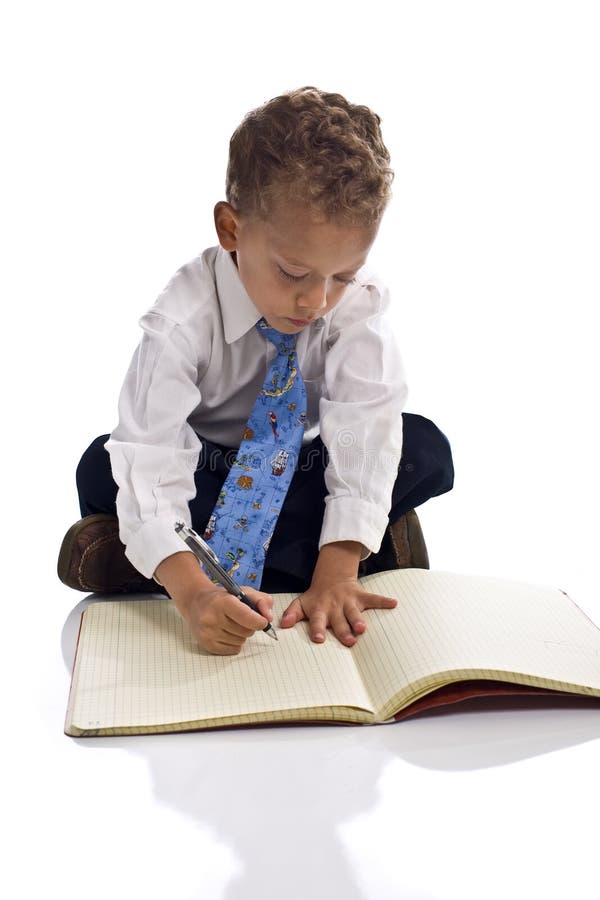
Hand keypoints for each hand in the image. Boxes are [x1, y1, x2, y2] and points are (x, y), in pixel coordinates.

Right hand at [181, 584, 273, 654]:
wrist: (196, 603)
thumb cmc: (223, 598)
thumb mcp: (243, 592)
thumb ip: (261, 600)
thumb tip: (269, 618)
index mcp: (222, 602)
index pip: (248, 617)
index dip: (260, 621)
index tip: (262, 620)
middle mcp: (212, 618)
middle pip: (247, 631)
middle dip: (249, 626)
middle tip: (241, 618)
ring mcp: (208, 633)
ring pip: (241, 641)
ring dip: (242, 634)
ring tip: (232, 624)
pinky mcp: (207, 645)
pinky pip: (234, 650)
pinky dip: (235, 643)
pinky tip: (227, 632)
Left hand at [279, 575, 396, 646]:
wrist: (332, 578)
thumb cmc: (315, 597)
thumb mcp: (301, 603)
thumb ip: (292, 614)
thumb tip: (282, 626)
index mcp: (320, 610)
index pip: (317, 621)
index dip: (318, 629)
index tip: (319, 639)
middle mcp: (334, 606)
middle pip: (339, 621)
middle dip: (343, 631)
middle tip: (349, 641)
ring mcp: (348, 601)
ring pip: (355, 613)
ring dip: (359, 620)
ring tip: (364, 628)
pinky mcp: (361, 596)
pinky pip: (374, 599)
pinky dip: (383, 601)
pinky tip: (393, 603)